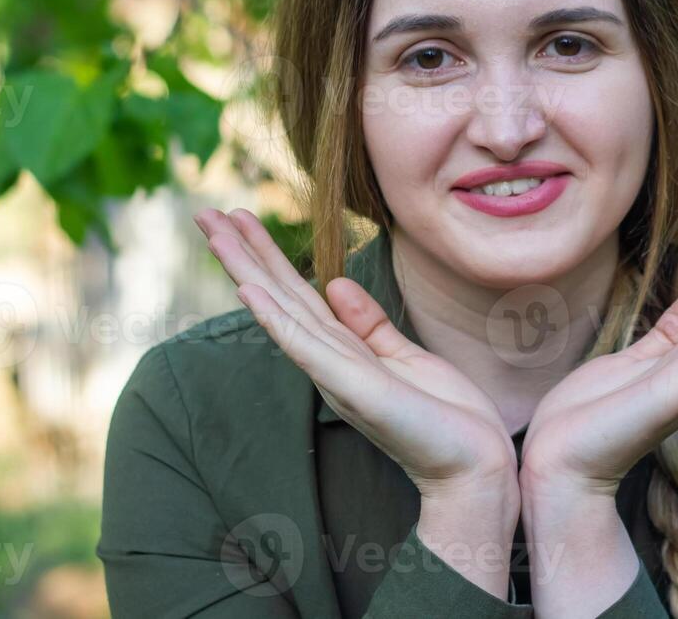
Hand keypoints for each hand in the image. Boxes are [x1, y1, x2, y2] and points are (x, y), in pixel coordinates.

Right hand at [193, 208, 518, 502]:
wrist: (474, 465)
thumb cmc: (443, 417)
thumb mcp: (404, 357)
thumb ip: (368, 324)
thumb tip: (336, 283)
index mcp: (342, 351)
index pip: (296, 294)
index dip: (267, 255)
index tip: (239, 218)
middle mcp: (329, 361)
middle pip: (277, 296)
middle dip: (241, 253)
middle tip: (203, 212)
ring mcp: (337, 374)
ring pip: (282, 311)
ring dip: (246, 270)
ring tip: (215, 232)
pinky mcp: (354, 389)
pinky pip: (307, 347)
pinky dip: (276, 320)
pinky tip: (248, 292)